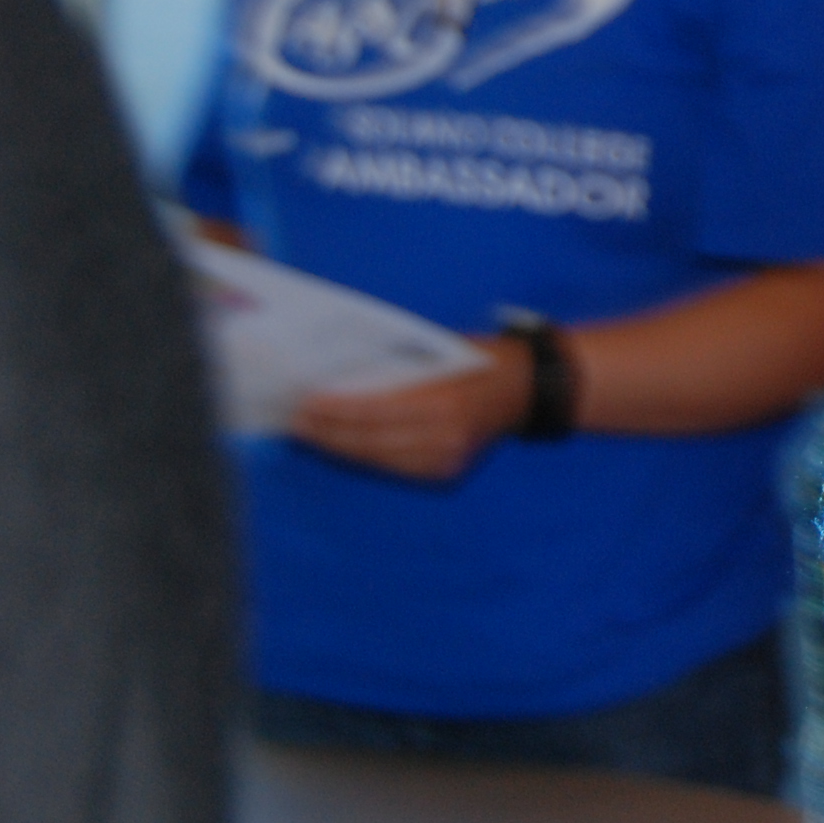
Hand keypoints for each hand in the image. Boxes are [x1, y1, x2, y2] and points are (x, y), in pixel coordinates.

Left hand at [287, 344, 526, 481]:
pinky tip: (343, 447)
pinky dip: (365, 457)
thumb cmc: (481, 358)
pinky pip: (394, 468)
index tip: (306, 403)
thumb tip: (343, 375)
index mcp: (445, 400)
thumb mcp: (440, 348)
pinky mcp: (445, 473)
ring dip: (341, 448)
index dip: (337, 410)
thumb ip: (398, 366)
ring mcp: (446, 460)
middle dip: (329, 432)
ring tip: (311, 435)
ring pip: (378, 458)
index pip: (376, 410)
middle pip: (371, 440)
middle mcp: (445, 436)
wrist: (527, 389)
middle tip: (297, 422)